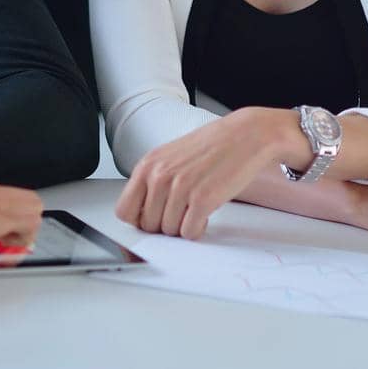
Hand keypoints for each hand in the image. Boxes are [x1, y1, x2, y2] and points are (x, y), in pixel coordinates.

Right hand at [0, 177, 43, 253]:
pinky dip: (21, 238)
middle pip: (29, 199)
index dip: (12, 217)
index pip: (9, 196)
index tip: (3, 233)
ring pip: (33, 208)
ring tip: (4, 243)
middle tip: (8, 240)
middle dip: (25, 223)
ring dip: (25, 230)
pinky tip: (1, 244)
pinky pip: (26, 222)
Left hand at [116, 108, 298, 239]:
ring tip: (194, 208)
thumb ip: (152, 181)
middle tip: (180, 212)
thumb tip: (142, 214)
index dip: (138, 220)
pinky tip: (204, 214)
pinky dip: (198, 229)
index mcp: (147, 165)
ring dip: (182, 226)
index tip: (152, 218)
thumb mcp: (169, 158)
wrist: (243, 136)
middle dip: (164, 225)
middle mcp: (159, 176)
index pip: (123, 211)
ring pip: (169, 231)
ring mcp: (180, 188)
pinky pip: (189, 233)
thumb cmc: (209, 147)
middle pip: (147, 226)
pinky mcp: (203, 199)